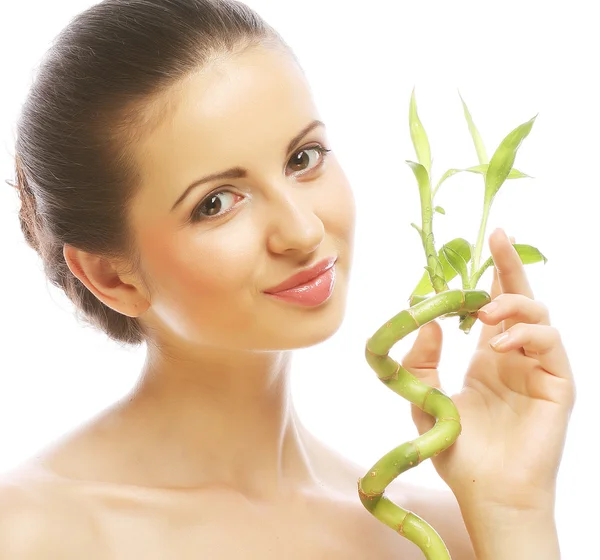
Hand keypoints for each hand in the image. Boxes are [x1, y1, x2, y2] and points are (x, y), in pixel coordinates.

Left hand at [402, 228, 575, 511]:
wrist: (487, 492)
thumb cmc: (460, 451)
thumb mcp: (428, 400)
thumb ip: (421, 363)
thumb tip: (428, 323)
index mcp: (490, 358)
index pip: (494, 307)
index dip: (489, 276)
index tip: (479, 246)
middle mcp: (517, 357)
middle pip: (521, 299)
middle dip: (510, 265)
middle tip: (498, 235)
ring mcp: (540, 369)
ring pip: (539, 316)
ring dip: (512, 304)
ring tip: (486, 313)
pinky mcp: (559, 385)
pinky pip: (550, 344)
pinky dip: (526, 334)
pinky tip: (498, 344)